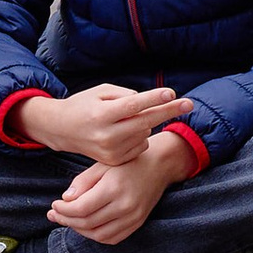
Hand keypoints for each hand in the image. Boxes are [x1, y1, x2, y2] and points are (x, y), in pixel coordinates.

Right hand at [17, 82, 189, 165]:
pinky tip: (124, 132)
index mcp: (101, 114)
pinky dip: (138, 136)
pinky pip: (140, 145)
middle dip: (168, 111)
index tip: (172, 93)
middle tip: (189, 104)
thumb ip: (125, 95)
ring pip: (144, 133)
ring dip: (144, 123)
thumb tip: (149, 103)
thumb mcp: (100, 92)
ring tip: (126, 119)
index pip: (133, 105)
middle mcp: (106, 134)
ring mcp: (110, 150)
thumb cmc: (84, 105)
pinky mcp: (114, 160)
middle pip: (145, 122)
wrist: (62, 129)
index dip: (153, 99)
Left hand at [47, 132, 194, 246]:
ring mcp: (133, 217)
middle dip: (67, 221)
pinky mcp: (137, 223)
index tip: (53, 205)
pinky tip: (85, 226)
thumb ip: (82, 182)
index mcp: (114, 188)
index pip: (81, 208)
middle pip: (88, 223)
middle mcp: (125, 206)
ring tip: (67, 221)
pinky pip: (112, 238)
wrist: (158, 166)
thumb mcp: (102, 164)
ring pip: (99, 235)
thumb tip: (65, 200)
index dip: (63, 211)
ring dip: (79, 231)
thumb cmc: (127, 162)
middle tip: (54, 215)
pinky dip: (96, 236)